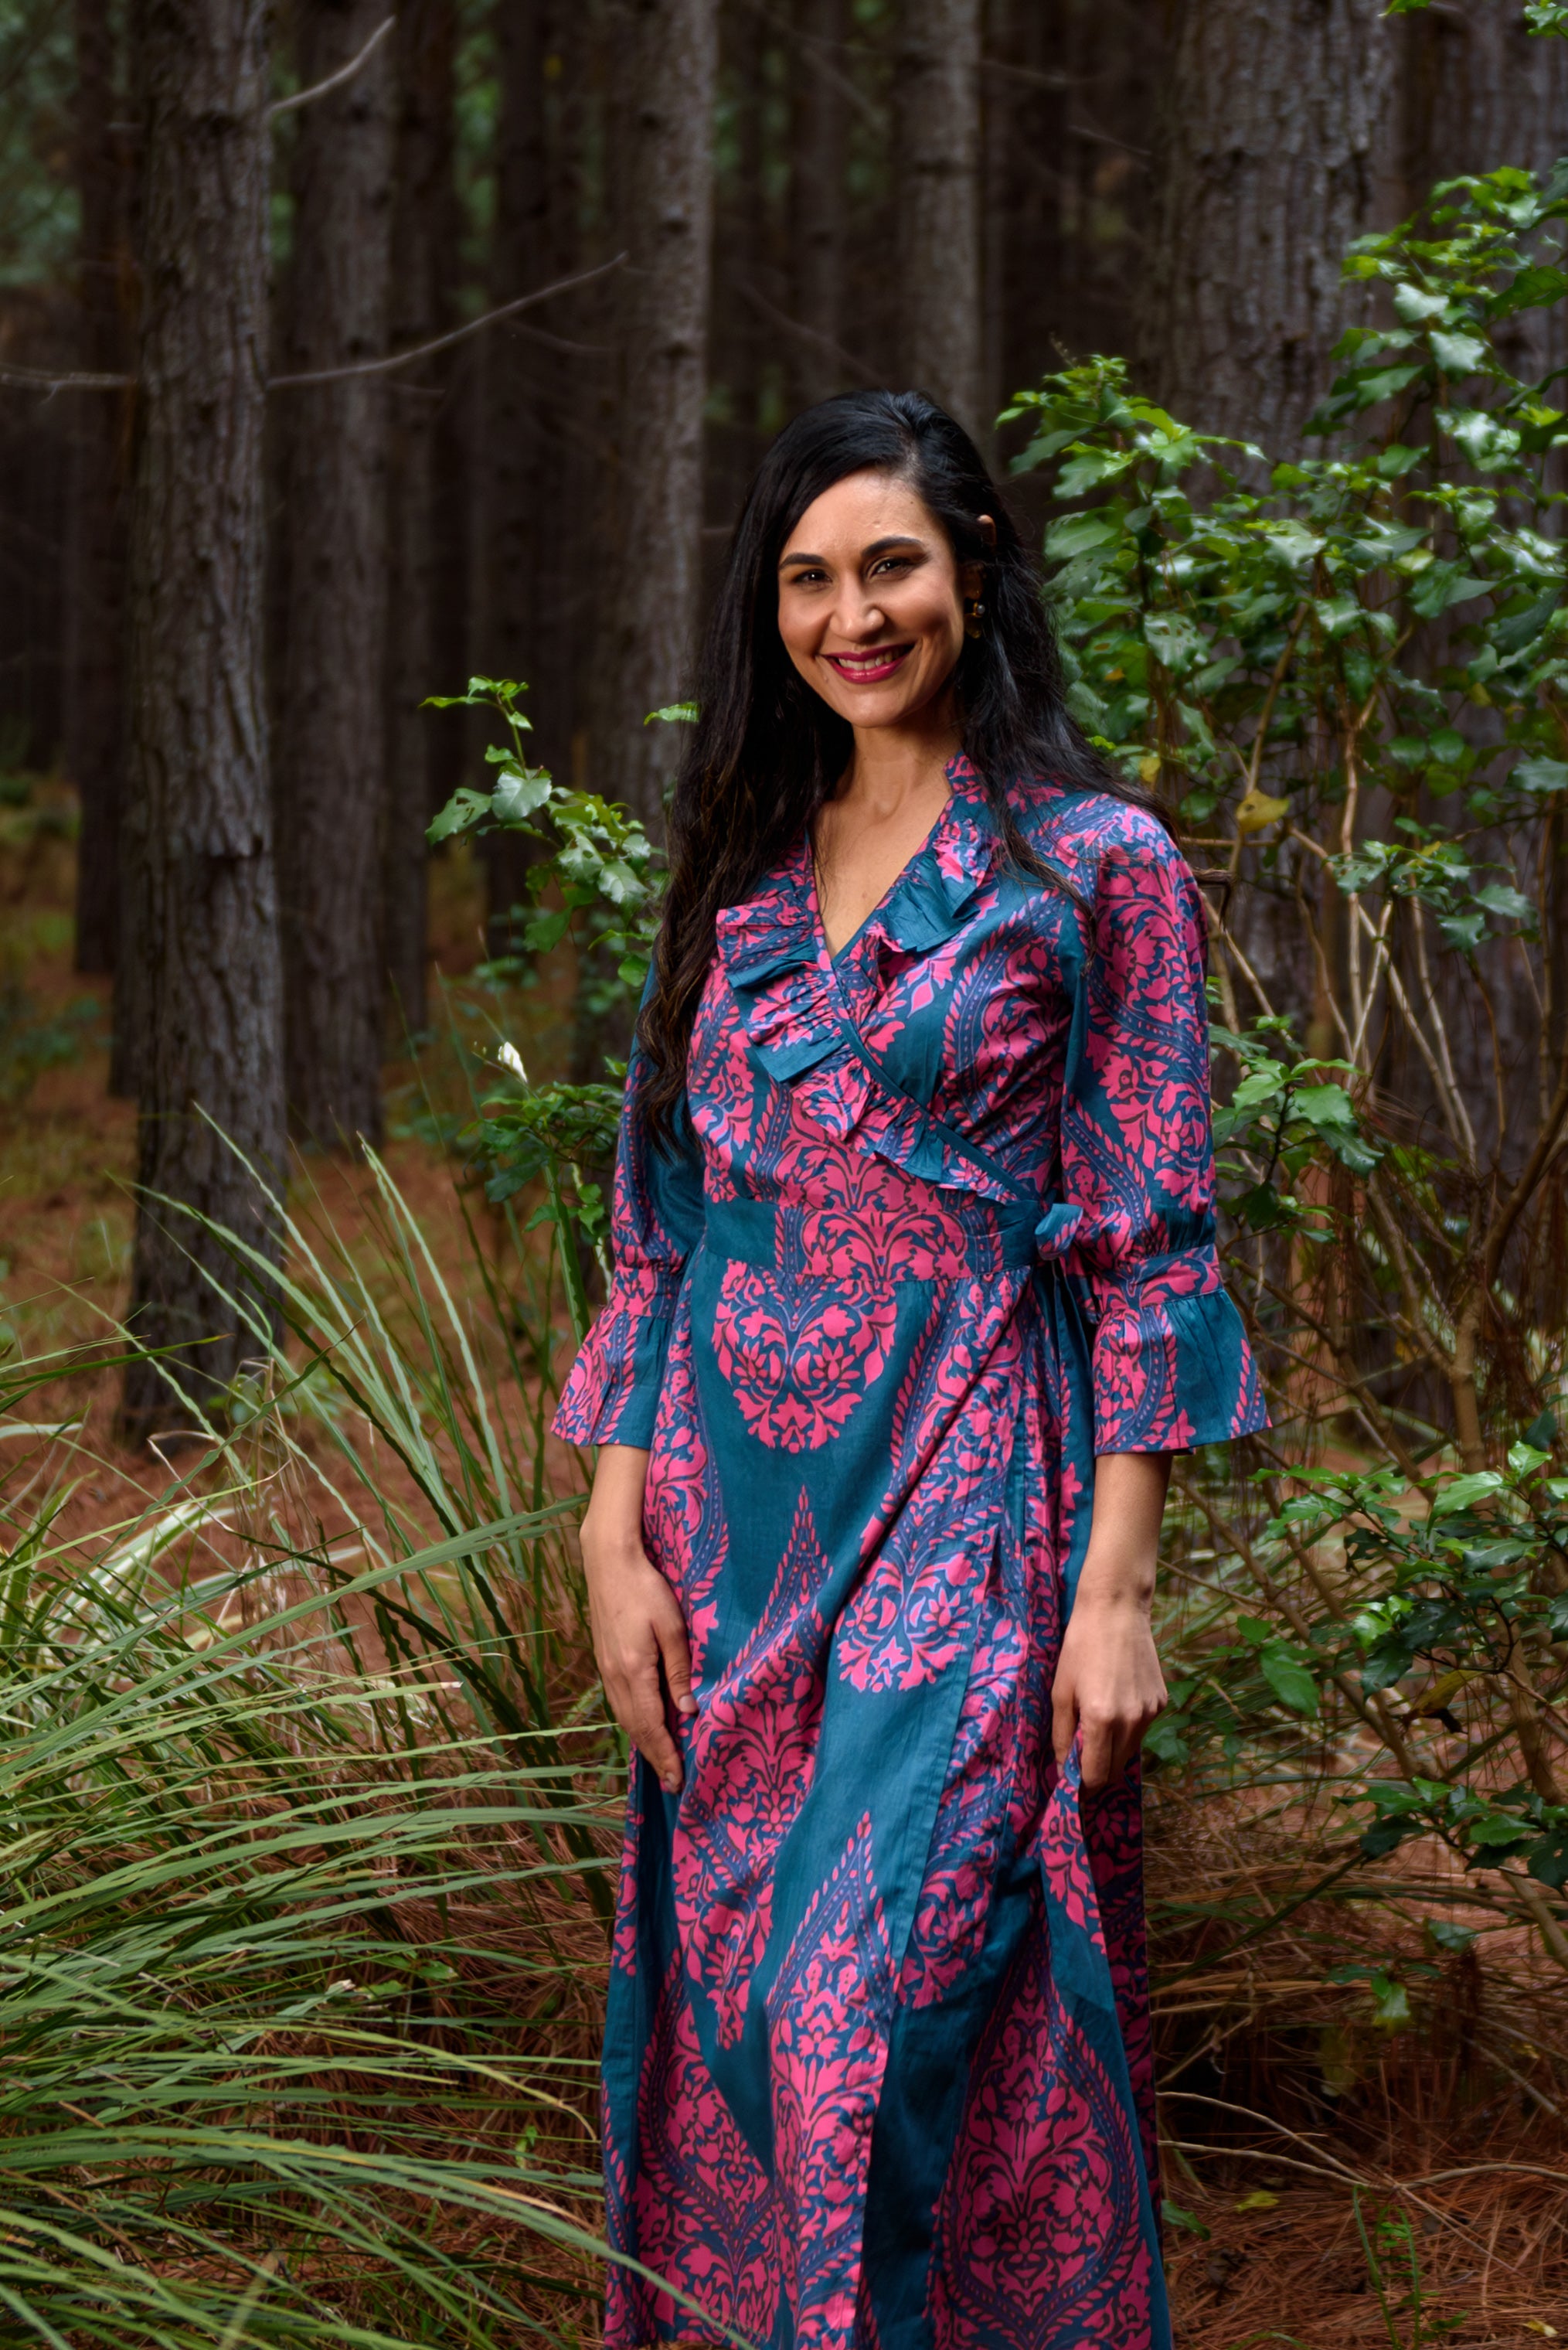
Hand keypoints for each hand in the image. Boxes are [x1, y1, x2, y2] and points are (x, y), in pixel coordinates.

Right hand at [581, 1445, 694, 1794]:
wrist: (608, 1561)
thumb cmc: (646, 1588)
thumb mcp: (672, 1626)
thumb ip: (678, 1670)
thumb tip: (686, 1711)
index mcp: (634, 1671)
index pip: (651, 1726)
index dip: (665, 1756)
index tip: (678, 1781)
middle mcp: (615, 1676)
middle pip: (634, 1728)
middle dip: (654, 1757)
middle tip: (672, 1783)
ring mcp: (606, 1668)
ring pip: (624, 1717)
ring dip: (643, 1742)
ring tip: (660, 1761)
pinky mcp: (604, 1658)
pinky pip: (619, 1702)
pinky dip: (633, 1722)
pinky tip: (644, 1725)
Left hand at [1050, 1590, 1166, 1791]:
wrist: (1116, 1611)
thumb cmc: (1080, 1647)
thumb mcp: (1061, 1690)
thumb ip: (1063, 1734)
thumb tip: (1064, 1768)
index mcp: (1102, 1719)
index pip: (1097, 1775)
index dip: (1083, 1786)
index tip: (1073, 1785)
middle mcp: (1132, 1721)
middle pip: (1116, 1769)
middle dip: (1098, 1773)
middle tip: (1081, 1762)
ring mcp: (1151, 1712)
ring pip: (1131, 1751)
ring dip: (1114, 1751)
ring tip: (1097, 1728)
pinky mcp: (1161, 1701)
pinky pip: (1142, 1729)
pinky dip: (1128, 1729)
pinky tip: (1116, 1704)